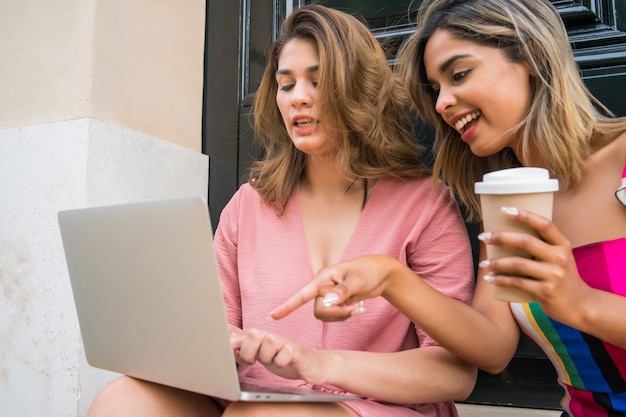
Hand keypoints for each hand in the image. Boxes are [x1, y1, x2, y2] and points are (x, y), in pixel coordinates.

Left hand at [229, 327, 332, 383]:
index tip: (227, 346)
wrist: (313, 364)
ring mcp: (285, 343)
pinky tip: (285, 362)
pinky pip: (285, 354)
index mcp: (262, 338)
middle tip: (254, 361)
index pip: (243, 333)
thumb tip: (227, 333)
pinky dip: (282, 361)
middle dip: (249, 351)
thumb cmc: (286, 358)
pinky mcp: (297, 352)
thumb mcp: (262, 352)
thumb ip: (245, 344)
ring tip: (273, 361)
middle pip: (254, 333)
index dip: (233, 340)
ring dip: (267, 357)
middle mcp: (272, 337)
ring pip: (269, 342)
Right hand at [269, 255, 399, 321]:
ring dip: (342, 315)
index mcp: (324, 278)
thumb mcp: (358, 281)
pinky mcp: (337, 302)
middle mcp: (323, 287)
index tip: (273, 315)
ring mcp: (330, 295)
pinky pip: (335, 317)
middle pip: (318, 311)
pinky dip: (346, 315)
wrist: (383, 274)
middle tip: (354, 306)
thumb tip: (327, 302)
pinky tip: (357, 307)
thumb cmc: (370, 271)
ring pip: (326, 316)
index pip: (302, 293)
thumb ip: (342, 292)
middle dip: (336, 313)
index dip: (288, 305)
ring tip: (357, 306)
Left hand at [478, 206, 590, 322]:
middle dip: (501, 237)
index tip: (505, 209)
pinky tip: (490, 278)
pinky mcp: (546, 292)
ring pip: (518, 263)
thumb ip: (542, 246)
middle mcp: (560, 258)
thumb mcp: (560, 258)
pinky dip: (501, 280)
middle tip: (483, 236)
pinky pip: (518, 283)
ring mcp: (554, 275)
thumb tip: (508, 234)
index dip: (525, 215)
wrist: (580, 305)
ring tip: (484, 264)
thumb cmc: (562, 277)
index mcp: (563, 245)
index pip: (544, 225)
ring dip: (496, 262)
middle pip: (526, 241)